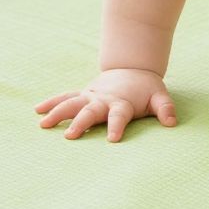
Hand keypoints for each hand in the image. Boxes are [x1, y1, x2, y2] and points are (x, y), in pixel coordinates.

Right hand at [35, 68, 176, 141]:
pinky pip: (65, 97)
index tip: (113, 140)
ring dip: (58, 113)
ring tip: (43, 124)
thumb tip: (171, 122)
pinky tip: (38, 111)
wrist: (132, 68)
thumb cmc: (146, 89)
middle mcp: (103, 100)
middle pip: (90, 111)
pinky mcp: (83, 94)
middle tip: (70, 136)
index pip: (119, 116)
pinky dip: (52, 102)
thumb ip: (165, 109)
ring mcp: (91, 96)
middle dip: (80, 123)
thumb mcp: (159, 96)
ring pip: (72, 103)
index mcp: (122, 103)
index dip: (117, 126)